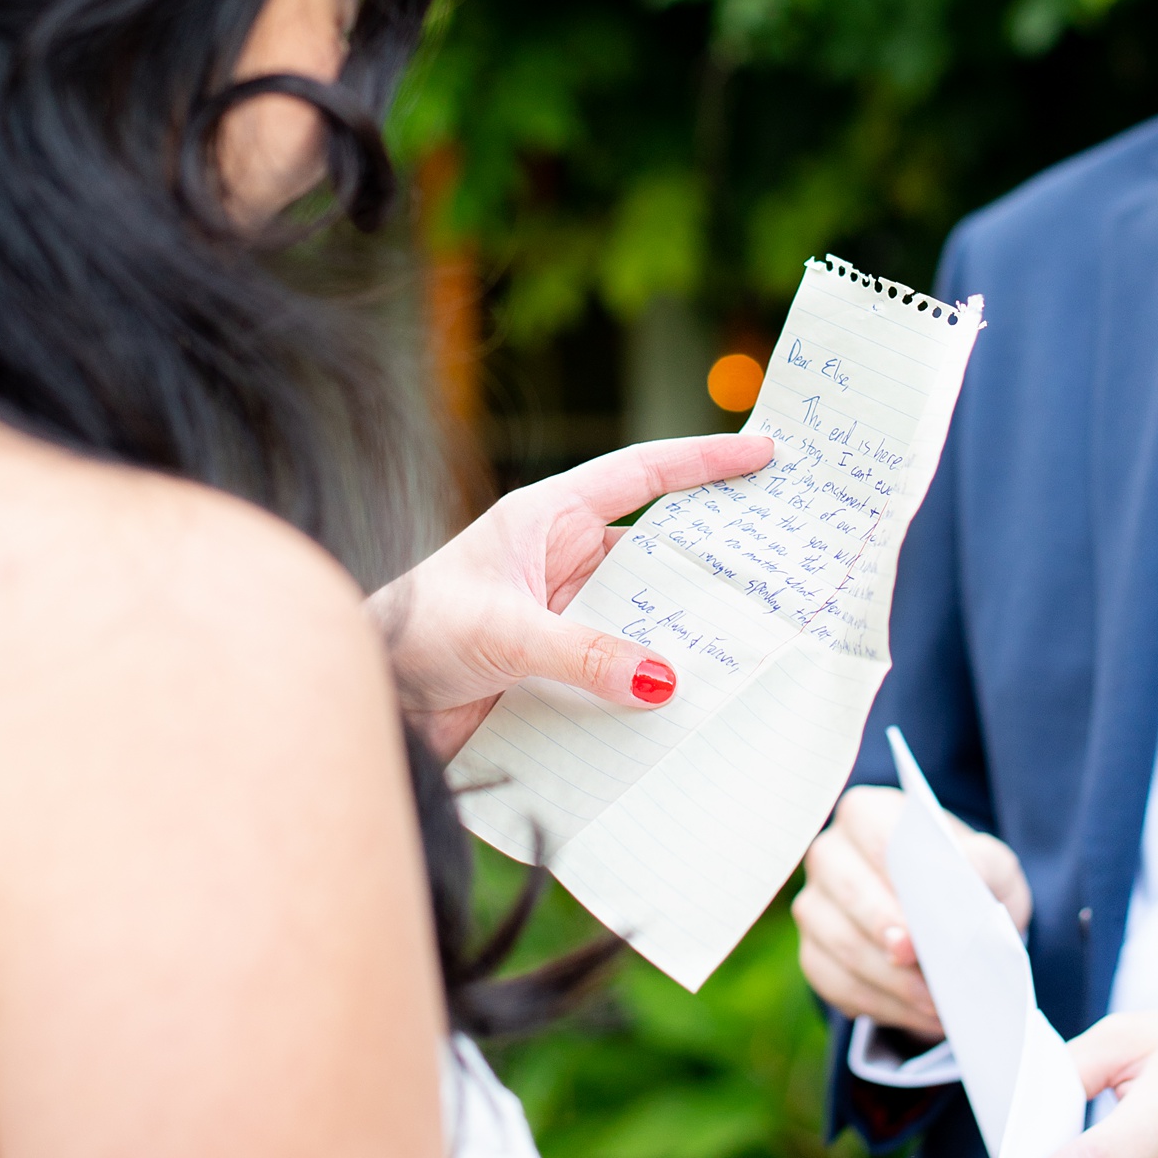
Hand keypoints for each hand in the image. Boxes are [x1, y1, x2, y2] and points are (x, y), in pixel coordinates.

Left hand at [367, 434, 771, 758]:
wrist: (370, 701)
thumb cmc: (416, 634)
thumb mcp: (503, 633)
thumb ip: (583, 653)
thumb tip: (663, 679)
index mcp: (547, 518)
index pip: (641, 474)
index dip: (704, 459)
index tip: (764, 450)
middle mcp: (563, 560)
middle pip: (658, 549)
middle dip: (717, 555)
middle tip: (787, 562)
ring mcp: (565, 614)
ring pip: (646, 614)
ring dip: (688, 631)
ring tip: (756, 644)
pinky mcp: (560, 667)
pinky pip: (623, 668)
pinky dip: (655, 683)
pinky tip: (693, 707)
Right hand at [794, 784, 1032, 1039]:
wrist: (951, 922)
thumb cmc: (965, 882)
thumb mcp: (989, 866)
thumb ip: (981, 863)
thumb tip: (965, 878)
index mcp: (867, 814)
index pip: (877, 838)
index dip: (900, 879)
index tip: (924, 918)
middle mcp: (829, 853)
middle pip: (851, 891)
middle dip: (888, 931)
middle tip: (923, 964)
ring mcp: (815, 905)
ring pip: (842, 944)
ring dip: (891, 979)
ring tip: (936, 1001)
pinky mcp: (813, 954)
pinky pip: (837, 984)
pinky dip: (882, 1004)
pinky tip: (919, 1012)